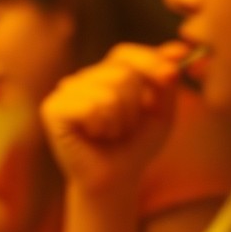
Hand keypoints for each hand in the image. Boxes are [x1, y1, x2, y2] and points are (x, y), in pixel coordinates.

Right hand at [41, 42, 185, 195]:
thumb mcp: (161, 112)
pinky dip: (101, 127)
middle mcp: (82, 78)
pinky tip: (93, 137)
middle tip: (124, 127)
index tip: (172, 76)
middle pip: (122, 74)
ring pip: (108, 93)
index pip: (124, 53)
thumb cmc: (135, 146)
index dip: (150, 62)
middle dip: (135, 107)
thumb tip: (178, 50)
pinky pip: (90, 108)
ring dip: (118, 122)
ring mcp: (65, 92)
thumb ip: (167, 82)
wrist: (114, 180)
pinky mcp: (52, 109)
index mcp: (104, 74)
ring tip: (109, 134)